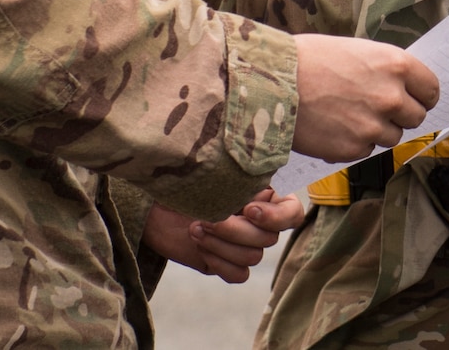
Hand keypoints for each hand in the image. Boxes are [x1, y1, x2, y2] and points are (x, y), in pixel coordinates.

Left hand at [144, 189, 304, 282]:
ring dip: (221, 245)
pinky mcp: (228, 263)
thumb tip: (263, 186)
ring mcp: (245, 244)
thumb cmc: (187, 180)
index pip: (293, 213)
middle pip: (267, 239)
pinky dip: (219, 263)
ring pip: (252, 257)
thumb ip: (242, 181)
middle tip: (206, 219)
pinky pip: (239, 274)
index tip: (248, 210)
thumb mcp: (215, 173)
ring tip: (195, 229)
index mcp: (266, 196)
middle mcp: (261, 222)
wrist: (155, 203)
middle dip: (234, 230)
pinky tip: (199, 246)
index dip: (276, 217)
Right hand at [292, 34, 439, 161]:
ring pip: (391, 137)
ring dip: (376, 130)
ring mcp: (373, 126)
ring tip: (347, 113)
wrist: (272, 82)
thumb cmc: (310, 59)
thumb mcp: (358, 51)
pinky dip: (353, 142)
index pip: (431, 90)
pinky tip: (333, 125)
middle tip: (374, 107)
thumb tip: (402, 86)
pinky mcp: (353, 149)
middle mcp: (391, 97)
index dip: (421, 95)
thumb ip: (385, 71)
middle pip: (416, 117)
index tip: (413, 98)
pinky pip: (365, 149)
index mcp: (396, 65)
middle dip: (399, 115)